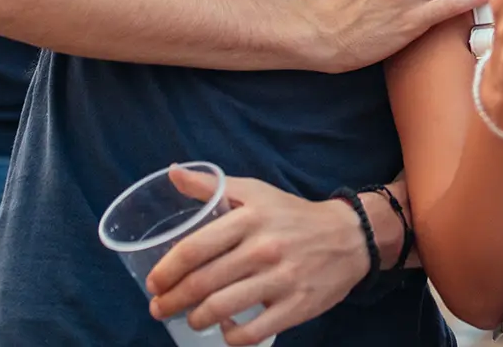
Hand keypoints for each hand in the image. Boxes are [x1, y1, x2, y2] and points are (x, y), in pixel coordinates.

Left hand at [146, 166, 368, 345]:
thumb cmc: (292, 214)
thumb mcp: (255, 192)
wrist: (349, 236)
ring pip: (221, 310)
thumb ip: (212, 185)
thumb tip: (172, 172)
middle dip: (171, 301)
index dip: (166, 271)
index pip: (194, 248)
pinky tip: (225, 330)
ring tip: (190, 318)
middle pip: (202, 283)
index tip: (154, 283)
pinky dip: (230, 338)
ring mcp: (281, 279)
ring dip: (195, 319)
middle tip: (159, 308)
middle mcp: (263, 248)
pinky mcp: (296, 306)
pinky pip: (251, 333)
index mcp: (250, 218)